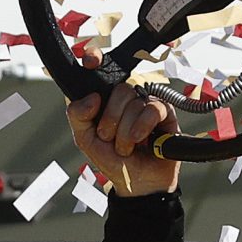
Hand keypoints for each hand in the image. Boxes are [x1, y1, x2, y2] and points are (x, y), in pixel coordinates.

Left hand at [67, 48, 180, 196]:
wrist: (135, 182)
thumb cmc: (110, 159)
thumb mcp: (84, 139)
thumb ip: (77, 116)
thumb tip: (92, 97)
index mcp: (102, 99)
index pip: (98, 70)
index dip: (95, 59)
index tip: (91, 61)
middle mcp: (124, 98)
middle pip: (118, 90)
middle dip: (110, 120)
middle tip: (109, 138)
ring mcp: (144, 103)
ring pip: (133, 102)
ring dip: (124, 132)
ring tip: (125, 146)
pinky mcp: (164, 113)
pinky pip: (153, 109)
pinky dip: (142, 128)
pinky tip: (142, 142)